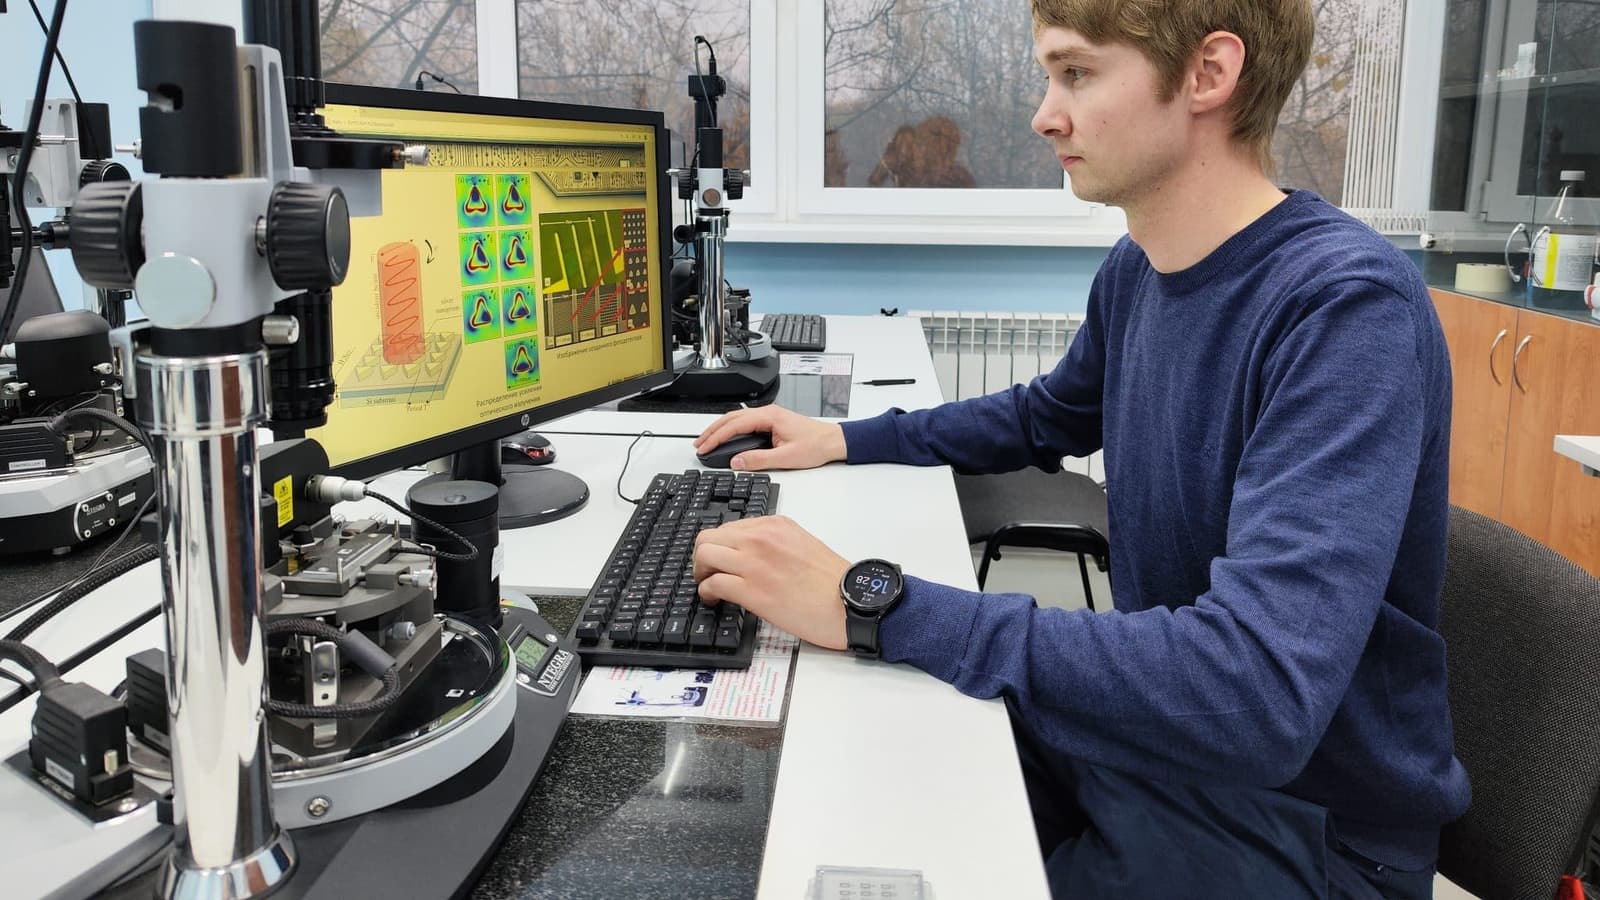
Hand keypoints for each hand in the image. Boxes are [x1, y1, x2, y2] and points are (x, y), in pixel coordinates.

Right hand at [693, 405, 845, 471]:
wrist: (833, 441)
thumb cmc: (816, 446)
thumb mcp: (786, 458)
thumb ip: (759, 460)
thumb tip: (737, 462)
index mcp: (769, 417)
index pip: (734, 425)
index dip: (716, 437)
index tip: (704, 447)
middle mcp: (768, 413)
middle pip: (731, 418)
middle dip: (712, 431)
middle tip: (699, 444)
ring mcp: (769, 416)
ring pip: (737, 419)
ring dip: (720, 429)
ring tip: (707, 441)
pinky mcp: (772, 422)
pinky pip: (745, 423)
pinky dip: (731, 430)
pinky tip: (726, 438)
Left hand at [694, 516, 850, 649]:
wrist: (849, 603)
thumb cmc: (833, 582)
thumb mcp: (804, 544)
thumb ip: (776, 543)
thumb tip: (752, 556)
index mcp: (776, 525)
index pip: (729, 527)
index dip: (720, 546)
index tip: (721, 560)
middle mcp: (761, 538)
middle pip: (708, 537)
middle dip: (702, 557)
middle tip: (707, 573)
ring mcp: (754, 563)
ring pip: (704, 556)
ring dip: (700, 573)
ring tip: (708, 586)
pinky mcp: (751, 591)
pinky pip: (712, 584)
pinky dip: (706, 592)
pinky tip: (714, 600)